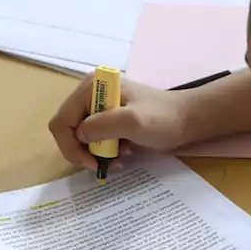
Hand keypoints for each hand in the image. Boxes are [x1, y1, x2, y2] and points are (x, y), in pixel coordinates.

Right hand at [48, 76, 194, 168]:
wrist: (189, 120)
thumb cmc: (164, 119)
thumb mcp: (133, 122)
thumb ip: (103, 126)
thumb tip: (80, 135)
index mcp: (90, 87)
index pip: (62, 121)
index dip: (71, 146)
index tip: (93, 162)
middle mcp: (90, 94)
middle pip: (69, 131)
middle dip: (85, 151)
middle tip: (106, 162)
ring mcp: (99, 107)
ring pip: (81, 139)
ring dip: (97, 153)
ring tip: (120, 158)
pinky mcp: (109, 120)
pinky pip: (95, 140)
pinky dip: (106, 152)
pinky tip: (124, 153)